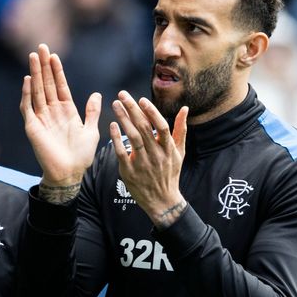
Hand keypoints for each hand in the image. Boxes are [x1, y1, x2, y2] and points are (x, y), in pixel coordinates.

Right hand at [20, 44, 101, 187]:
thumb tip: (97, 94)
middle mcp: (52, 112)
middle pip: (46, 84)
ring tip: (34, 57)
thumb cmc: (81, 156)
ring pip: (37, 91)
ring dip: (35, 74)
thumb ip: (92, 112)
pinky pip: (28, 108)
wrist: (69, 174)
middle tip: (41, 47)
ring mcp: (41, 118)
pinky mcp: (33, 127)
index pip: (60, 86)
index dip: (57, 71)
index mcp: (66, 111)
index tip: (54, 56)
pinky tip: (28, 80)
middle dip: (44, 66)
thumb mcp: (91, 131)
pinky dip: (27, 94)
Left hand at [109, 91, 188, 228]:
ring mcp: (143, 164)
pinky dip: (116, 139)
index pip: (161, 126)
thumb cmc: (170, 173)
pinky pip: (122, 153)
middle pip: (144, 128)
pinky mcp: (130, 172)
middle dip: (132, 109)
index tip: (141, 100)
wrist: (162, 201)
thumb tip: (184, 109)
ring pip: (132, 138)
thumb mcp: (179, 152)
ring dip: (123, 119)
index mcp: (168, 149)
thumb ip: (180, 130)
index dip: (152, 112)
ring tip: (115, 105)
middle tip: (122, 95)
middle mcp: (156, 155)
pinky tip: (112, 126)